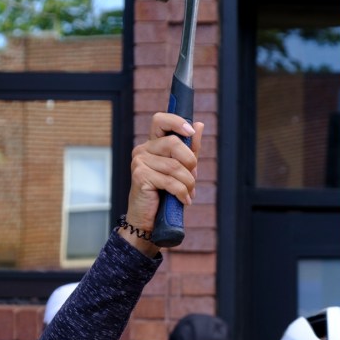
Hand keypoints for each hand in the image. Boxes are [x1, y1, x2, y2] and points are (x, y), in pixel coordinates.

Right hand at [122, 112, 203, 252]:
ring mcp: (139, 162)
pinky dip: (182, 192)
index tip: (190, 131)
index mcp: (152, 144)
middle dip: (190, 162)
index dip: (176, 121)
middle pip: (174, 143)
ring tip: (188, 193)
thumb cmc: (165, 194)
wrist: (148, 219)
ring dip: (188, 183)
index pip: (160, 120)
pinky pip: (170, 181)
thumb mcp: (182, 169)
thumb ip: (190, 148)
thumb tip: (200, 125)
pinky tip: (184, 200)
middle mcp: (142, 149)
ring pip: (175, 166)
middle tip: (193, 178)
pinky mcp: (140, 176)